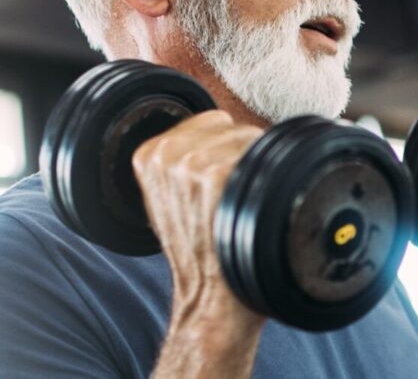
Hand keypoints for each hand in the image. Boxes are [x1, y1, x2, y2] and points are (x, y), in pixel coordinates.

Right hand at [132, 110, 265, 326]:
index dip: (224, 149)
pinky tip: (254, 208)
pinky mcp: (218, 176)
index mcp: (148, 154)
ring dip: (257, 168)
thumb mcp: (170, 201)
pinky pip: (260, 157)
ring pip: (250, 138)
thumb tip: (220, 130)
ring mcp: (191, 164)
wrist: (210, 296)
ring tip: (244, 205)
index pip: (210, 122)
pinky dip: (269, 180)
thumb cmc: (199, 251)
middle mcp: (165, 154)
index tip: (221, 185)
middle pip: (231, 127)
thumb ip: (181, 161)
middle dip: (241, 155)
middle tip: (234, 199)